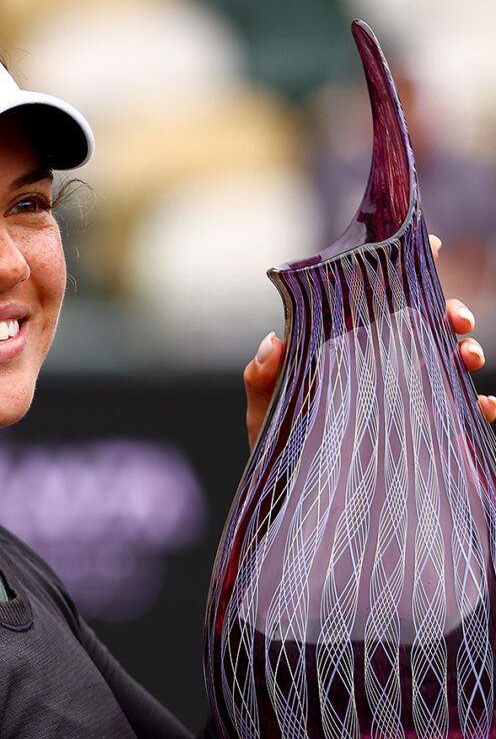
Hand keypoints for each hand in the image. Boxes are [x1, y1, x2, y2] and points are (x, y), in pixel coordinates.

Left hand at [243, 234, 495, 448]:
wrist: (291, 492)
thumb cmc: (278, 442)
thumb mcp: (267, 409)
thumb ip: (264, 378)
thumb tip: (272, 343)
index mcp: (343, 345)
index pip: (375, 299)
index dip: (403, 269)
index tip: (429, 246)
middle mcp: (379, 362)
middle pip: (423, 323)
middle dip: (449, 312)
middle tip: (458, 320)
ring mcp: (404, 393)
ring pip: (447, 360)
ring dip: (466, 351)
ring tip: (469, 358)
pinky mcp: (420, 428)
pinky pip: (460, 411)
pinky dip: (481, 405)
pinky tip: (485, 406)